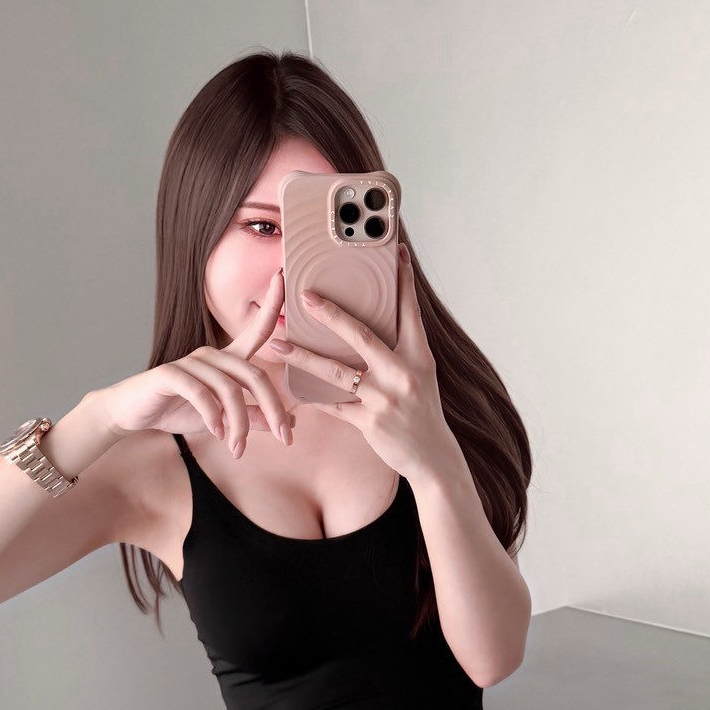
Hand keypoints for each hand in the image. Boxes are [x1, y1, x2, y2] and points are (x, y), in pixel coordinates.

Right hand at [97, 268, 295, 455]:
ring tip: (238, 448)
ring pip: (230, 390)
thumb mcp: (222, 420)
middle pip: (254, 375)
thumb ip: (252, 418)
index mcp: (225, 361)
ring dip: (239, 424)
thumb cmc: (176, 410)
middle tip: (284, 437)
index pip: (255, 331)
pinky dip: (213, 416)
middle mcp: (211, 356)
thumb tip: (290, 422)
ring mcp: (190, 362)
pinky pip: (201, 393)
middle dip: (273, 409)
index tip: (284, 277)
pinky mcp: (170, 374)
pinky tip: (217, 433)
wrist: (131, 414)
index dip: (271, 305)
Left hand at [267, 245, 453, 478]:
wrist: (433, 457)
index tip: (395, 251)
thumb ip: (399, 350)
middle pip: (363, 336)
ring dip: (303, 357)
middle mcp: (403, 373)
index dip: (403, 281)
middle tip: (304, 297)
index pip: (409, 311)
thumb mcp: (420, 374)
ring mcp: (385, 398)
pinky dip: (311, 396)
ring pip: (336, 372)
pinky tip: (290, 387)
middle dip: (331, 315)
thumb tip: (370, 322)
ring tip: (277, 344)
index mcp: (419, 356)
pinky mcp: (370, 422)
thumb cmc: (422, 410)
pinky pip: (333, 405)